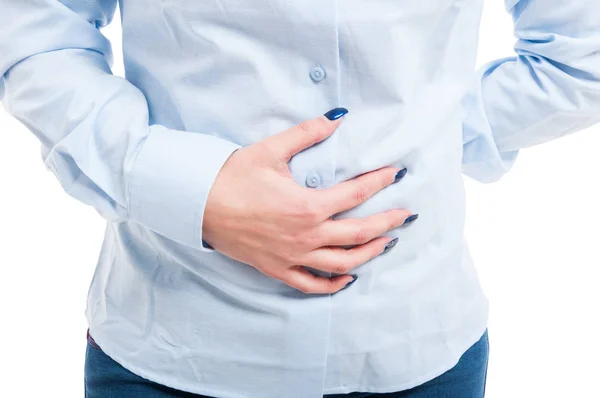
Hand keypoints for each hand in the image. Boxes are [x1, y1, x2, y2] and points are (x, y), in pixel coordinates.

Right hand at [203, 108, 414, 293]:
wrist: (199, 204)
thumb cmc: (233, 176)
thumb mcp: (272, 150)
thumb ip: (308, 133)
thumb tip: (337, 116)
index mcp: (308, 206)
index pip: (356, 194)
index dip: (380, 182)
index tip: (397, 173)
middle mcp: (306, 236)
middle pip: (359, 234)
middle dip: (387, 223)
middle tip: (405, 215)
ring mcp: (293, 257)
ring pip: (342, 263)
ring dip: (369, 253)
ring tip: (386, 242)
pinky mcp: (278, 269)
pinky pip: (311, 284)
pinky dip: (333, 284)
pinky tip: (348, 278)